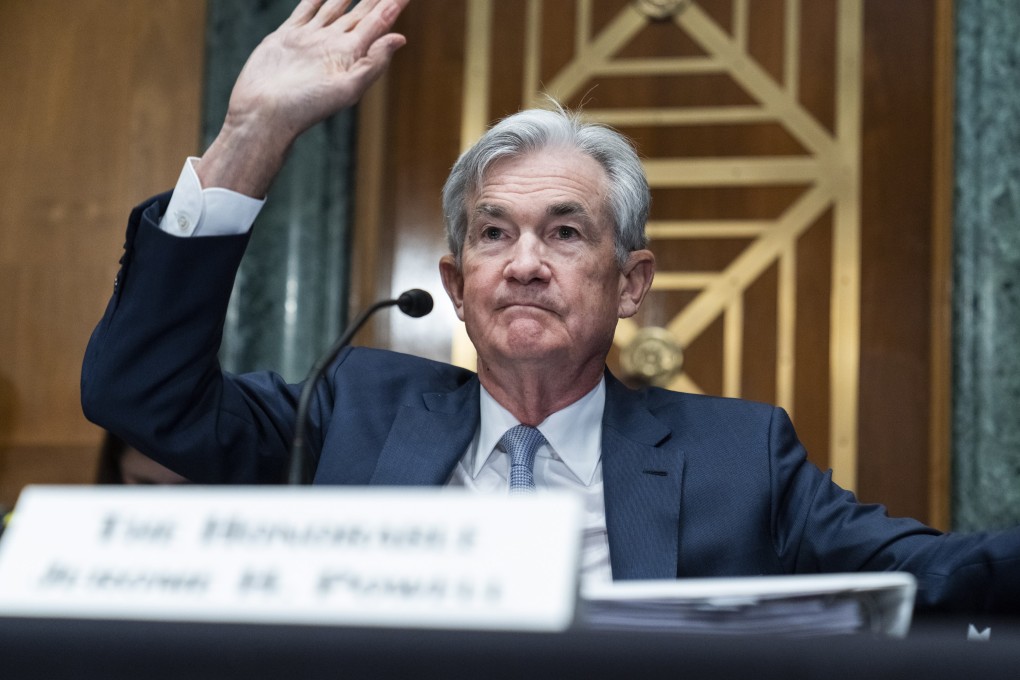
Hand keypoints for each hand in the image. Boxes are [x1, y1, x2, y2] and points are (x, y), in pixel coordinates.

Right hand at [198, 0, 408, 195]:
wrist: (264, 113)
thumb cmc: (306, 106)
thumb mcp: (348, 88)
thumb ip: (374, 62)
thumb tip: (400, 38)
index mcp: (351, 56)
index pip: (378, 24)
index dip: (392, 6)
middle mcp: (334, 45)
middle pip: (361, 13)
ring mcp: (311, 39)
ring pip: (335, 7)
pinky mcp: (288, 37)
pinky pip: (306, 10)